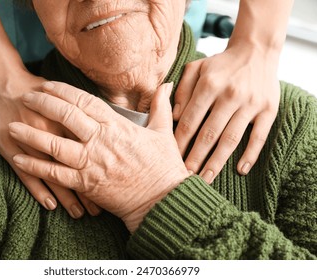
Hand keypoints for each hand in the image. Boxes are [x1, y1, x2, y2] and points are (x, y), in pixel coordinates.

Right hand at [0, 69, 100, 217]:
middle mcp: (52, 132)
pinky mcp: (12, 149)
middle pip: (75, 166)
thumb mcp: (66, 99)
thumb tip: (106, 122)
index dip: (102, 170)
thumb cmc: (36, 89)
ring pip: (54, 175)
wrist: (2, 82)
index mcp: (67, 119)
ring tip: (78, 214)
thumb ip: (83, 111)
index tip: (114, 187)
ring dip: (67, 197)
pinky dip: (39, 191)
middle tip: (98, 210)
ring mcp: (31, 142)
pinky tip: (50, 205)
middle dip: (88, 190)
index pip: (89, 149)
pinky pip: (27, 174)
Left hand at [9, 82, 189, 231]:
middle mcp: (100, 141)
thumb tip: (167, 84)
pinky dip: (36, 167)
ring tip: (11, 126)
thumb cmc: (164, 166)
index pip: (84, 101)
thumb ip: (160, 106)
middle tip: (24, 97)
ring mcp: (91, 163)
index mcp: (117, 126)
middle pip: (65, 116)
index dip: (62, 91)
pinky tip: (19, 160)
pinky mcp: (85, 184)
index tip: (46, 84)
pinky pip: (55, 174)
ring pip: (54, 144)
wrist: (162, 200)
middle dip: (42, 104)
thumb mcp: (163, 132)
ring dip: (31, 134)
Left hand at [173, 43, 279, 182]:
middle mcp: (230, 95)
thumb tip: (176, 116)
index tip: (171, 157)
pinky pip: (259, 136)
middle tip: (185, 176)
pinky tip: (241, 170)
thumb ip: (182, 90)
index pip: (190, 120)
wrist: (256, 51)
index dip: (180, 141)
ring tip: (206, 178)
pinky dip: (251, 154)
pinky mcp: (268, 110)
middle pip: (209, 133)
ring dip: (217, 161)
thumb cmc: (220, 64)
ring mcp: (251, 104)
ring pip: (231, 138)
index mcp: (209, 85)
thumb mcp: (196, 68)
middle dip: (195, 157)